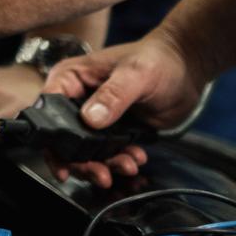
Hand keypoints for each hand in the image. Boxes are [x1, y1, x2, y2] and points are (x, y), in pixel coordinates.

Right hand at [42, 29, 202, 187]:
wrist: (186, 69)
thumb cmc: (157, 60)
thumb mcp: (136, 74)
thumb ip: (113, 95)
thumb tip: (90, 119)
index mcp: (72, 78)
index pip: (49, 109)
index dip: (53, 139)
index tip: (65, 166)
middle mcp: (78, 98)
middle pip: (67, 137)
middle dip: (83, 161)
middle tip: (102, 175)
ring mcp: (96, 116)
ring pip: (89, 150)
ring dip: (106, 164)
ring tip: (128, 166)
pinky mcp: (115, 129)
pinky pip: (110, 152)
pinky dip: (121, 161)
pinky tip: (137, 159)